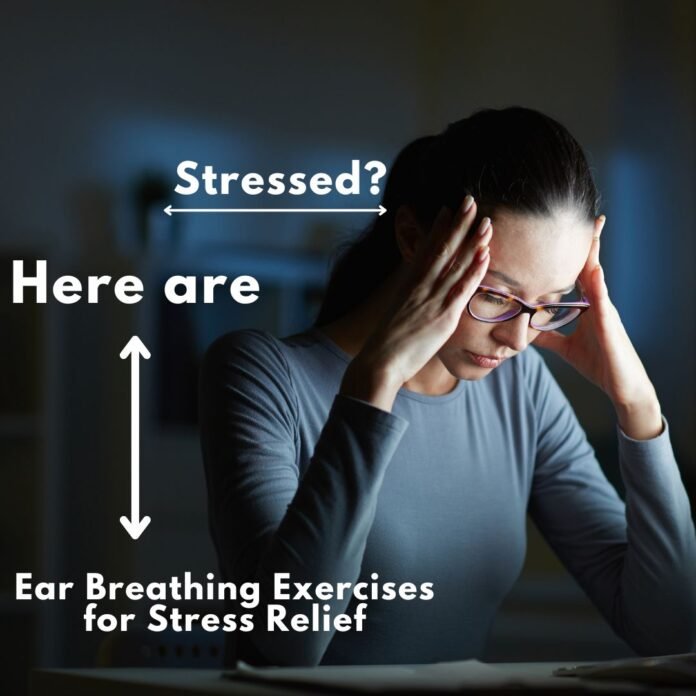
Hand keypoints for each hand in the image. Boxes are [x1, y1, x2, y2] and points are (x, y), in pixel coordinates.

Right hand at [352, 196, 491, 391]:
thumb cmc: (386, 345)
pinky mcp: (443, 316)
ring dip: (472, 240)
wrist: (379, 362)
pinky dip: (474, 270)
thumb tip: (414, 302)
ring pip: (455, 263)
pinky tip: (485, 253)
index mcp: (408, 286)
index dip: (437, 228)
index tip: (446, 209)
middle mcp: (420, 287)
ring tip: (486, 220)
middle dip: (457, 224)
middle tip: (469, 200)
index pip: (424, 250)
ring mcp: (431, 300)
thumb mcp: (397, 316)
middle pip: (442, 249)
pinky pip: (462, 288)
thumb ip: (410, 304)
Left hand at [534, 216, 662, 438]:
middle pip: (591, 265)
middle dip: (590, 240)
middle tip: (588, 213)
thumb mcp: (564, 347)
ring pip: (598, 276)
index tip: (564, 229)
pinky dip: (598, 285)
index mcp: (588, 305)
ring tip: (591, 228)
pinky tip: (595, 271)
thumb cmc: (598, 364)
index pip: (578, 272)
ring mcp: (606, 311)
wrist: (621, 387)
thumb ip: (547, 335)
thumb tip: (524, 329)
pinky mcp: (610, 325)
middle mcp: (598, 302)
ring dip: (593, 253)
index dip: (572, 252)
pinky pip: (603, 301)